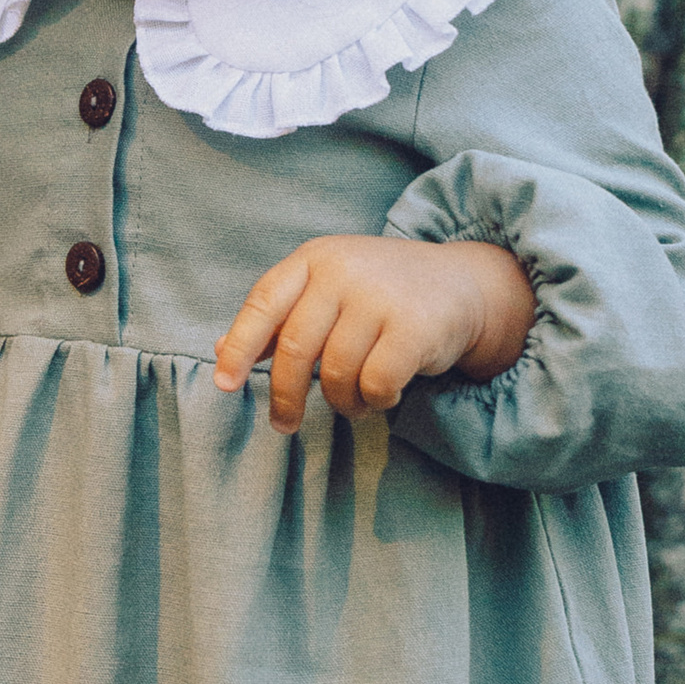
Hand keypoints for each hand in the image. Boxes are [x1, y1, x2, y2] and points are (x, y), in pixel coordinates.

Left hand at [214, 233, 536, 431]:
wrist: (463, 285)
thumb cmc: (381, 295)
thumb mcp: (327, 293)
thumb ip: (279, 321)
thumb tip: (221, 352)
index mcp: (314, 259)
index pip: (264, 303)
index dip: (239, 346)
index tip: (225, 385)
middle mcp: (343, 270)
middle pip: (295, 347)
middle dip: (284, 394)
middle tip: (283, 424)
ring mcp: (380, 295)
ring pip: (335, 373)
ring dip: (340, 402)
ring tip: (353, 401)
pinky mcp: (415, 326)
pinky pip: (375, 384)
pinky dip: (375, 401)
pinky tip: (385, 393)